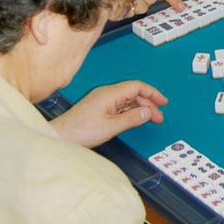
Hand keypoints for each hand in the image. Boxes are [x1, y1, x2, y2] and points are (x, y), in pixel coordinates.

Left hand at [50, 81, 166, 147]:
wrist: (61, 136)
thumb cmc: (80, 131)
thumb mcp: (111, 126)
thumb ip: (132, 118)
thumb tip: (148, 112)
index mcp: (110, 93)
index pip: (137, 87)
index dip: (152, 93)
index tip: (163, 102)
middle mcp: (107, 93)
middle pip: (134, 93)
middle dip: (148, 104)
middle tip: (158, 117)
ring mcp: (102, 100)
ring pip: (128, 100)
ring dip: (140, 108)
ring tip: (149, 119)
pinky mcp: (99, 107)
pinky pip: (120, 105)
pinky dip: (131, 111)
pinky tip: (135, 119)